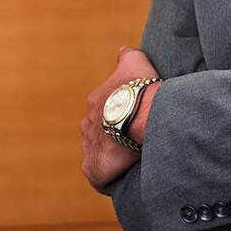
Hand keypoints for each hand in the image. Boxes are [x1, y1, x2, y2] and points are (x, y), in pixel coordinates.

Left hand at [80, 47, 159, 193]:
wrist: (142, 117)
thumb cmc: (141, 90)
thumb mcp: (136, 62)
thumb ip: (127, 56)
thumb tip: (122, 52)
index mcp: (96, 101)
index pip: (105, 109)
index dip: (121, 114)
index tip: (135, 120)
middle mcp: (87, 123)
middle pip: (100, 131)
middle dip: (113, 136)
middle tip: (135, 140)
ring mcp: (89, 146)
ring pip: (98, 152)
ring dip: (111, 156)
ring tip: (131, 160)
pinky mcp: (93, 168)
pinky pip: (98, 176)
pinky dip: (107, 178)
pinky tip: (122, 178)